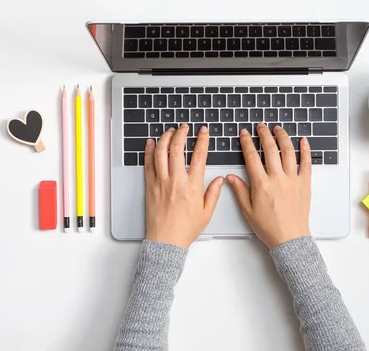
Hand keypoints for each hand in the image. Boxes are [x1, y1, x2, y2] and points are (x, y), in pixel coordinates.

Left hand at [144, 124, 223, 248]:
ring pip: (160, 152)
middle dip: (181, 133)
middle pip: (177, 148)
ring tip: (170, 131)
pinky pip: (148, 163)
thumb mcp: (207, 212)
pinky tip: (151, 142)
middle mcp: (176, 180)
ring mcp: (161, 182)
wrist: (166, 241)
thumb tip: (221, 179)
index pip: (199, 156)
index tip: (203, 131)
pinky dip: (148, 150)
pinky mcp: (150, 186)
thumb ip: (214, 193)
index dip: (202, 140)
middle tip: (184, 127)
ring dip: (165, 138)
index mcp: (193, 185)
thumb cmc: (186, 229)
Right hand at [226, 123, 311, 248]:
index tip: (244, 134)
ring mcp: (293, 179)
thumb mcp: (248, 210)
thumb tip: (230, 177)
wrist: (290, 238)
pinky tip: (303, 141)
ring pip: (288, 152)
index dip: (247, 142)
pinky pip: (306, 163)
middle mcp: (277, 178)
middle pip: (270, 149)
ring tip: (278, 129)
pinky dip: (305, 150)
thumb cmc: (269, 227)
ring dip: (282, 137)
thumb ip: (240, 191)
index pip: (252, 157)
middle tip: (260, 126)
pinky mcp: (305, 184)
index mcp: (261, 184)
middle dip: (264, 134)